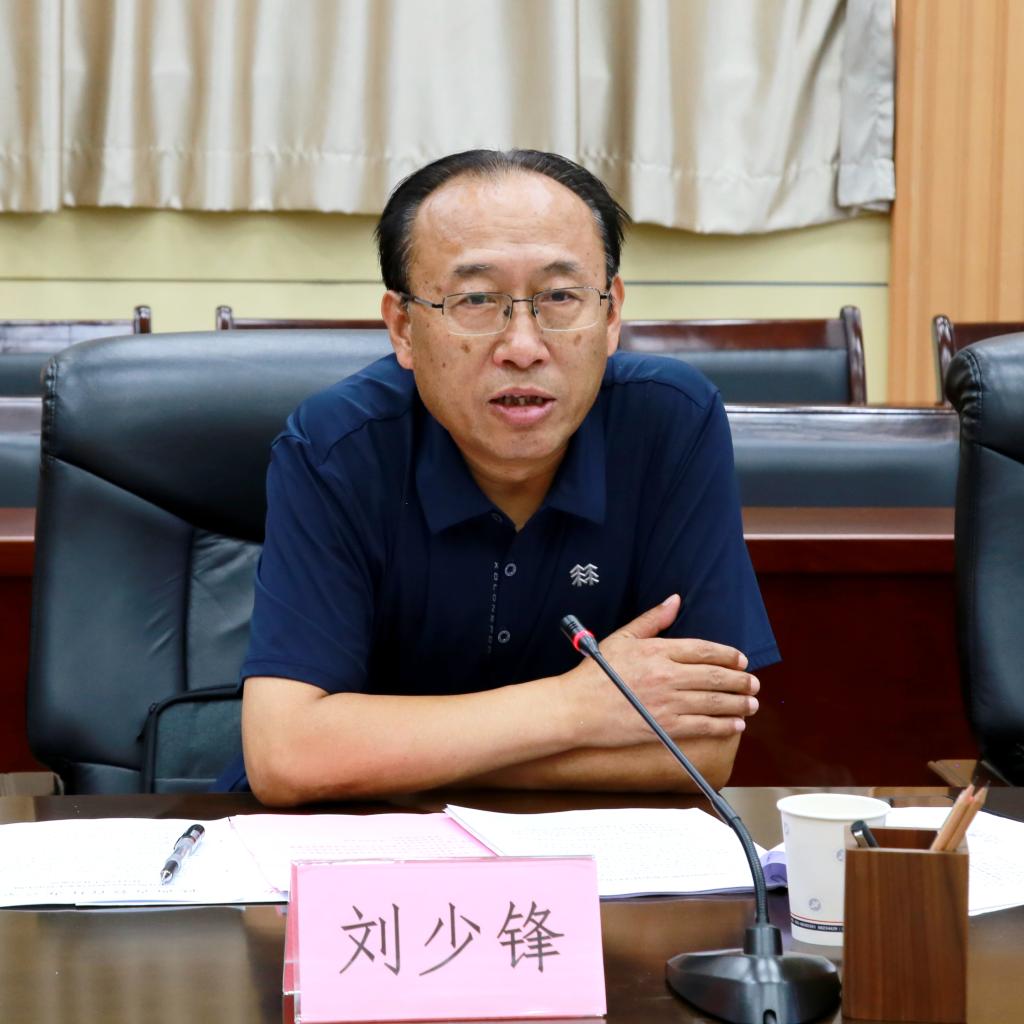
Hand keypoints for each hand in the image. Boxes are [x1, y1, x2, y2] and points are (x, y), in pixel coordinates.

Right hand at [562, 594, 759, 747]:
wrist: (576, 707)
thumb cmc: (595, 672)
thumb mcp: (623, 637)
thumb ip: (653, 619)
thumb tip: (675, 600)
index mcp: (658, 651)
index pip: (704, 650)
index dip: (728, 655)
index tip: (741, 660)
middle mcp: (668, 676)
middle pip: (716, 676)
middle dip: (741, 680)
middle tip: (754, 683)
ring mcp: (668, 703)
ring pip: (715, 701)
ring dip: (739, 703)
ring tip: (751, 703)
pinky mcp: (665, 727)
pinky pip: (703, 726)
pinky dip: (723, 725)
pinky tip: (735, 724)